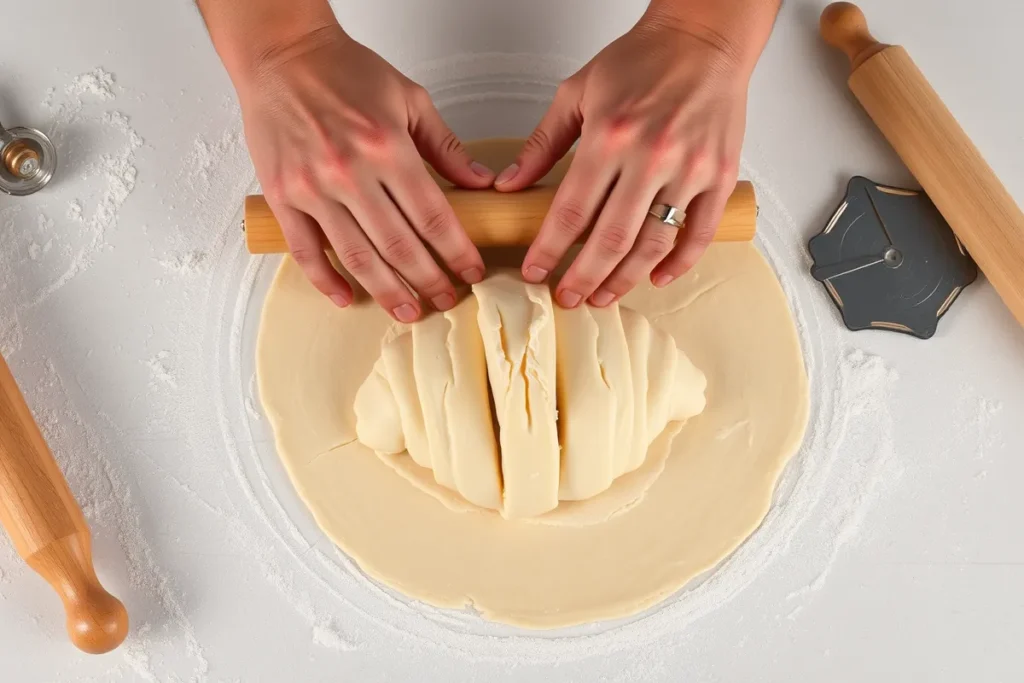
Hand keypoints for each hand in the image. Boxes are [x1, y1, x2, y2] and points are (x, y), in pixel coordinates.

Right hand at [237, 25, 493, 320]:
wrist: (283, 55)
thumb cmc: (345, 71)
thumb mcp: (409, 98)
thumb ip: (445, 146)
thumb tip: (482, 184)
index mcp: (388, 147)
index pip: (433, 217)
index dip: (457, 252)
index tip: (472, 272)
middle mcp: (350, 172)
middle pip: (400, 246)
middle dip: (429, 281)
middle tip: (447, 300)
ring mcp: (313, 188)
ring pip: (358, 256)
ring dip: (388, 291)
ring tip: (410, 311)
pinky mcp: (283, 196)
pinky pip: (306, 250)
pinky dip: (327, 279)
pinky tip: (348, 297)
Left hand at [497, 13, 753, 307]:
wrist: (703, 39)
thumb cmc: (641, 60)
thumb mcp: (577, 92)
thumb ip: (542, 143)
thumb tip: (508, 185)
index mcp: (610, 136)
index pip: (572, 210)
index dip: (550, 249)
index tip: (534, 272)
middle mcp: (651, 157)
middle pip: (611, 239)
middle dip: (584, 277)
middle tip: (566, 297)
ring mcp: (689, 170)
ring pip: (654, 243)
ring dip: (625, 278)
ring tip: (602, 296)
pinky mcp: (719, 176)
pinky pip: (700, 232)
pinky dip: (679, 262)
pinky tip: (657, 278)